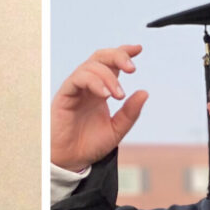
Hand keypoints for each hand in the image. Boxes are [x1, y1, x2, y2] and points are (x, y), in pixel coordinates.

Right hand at [51, 45, 148, 170]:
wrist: (71, 160)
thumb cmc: (89, 145)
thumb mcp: (116, 130)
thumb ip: (130, 113)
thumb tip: (144, 93)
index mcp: (101, 90)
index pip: (111, 63)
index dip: (124, 52)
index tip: (138, 49)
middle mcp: (88, 86)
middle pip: (101, 57)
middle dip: (118, 56)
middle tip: (133, 69)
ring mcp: (76, 89)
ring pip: (91, 66)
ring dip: (108, 76)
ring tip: (119, 95)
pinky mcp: (65, 95)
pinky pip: (78, 78)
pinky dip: (94, 82)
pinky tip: (105, 94)